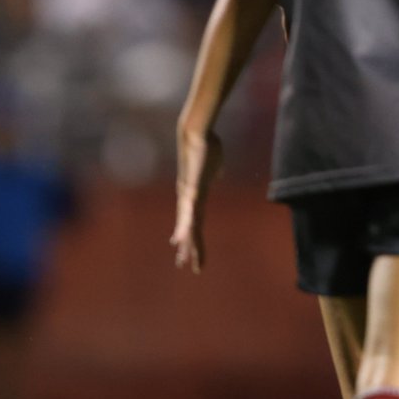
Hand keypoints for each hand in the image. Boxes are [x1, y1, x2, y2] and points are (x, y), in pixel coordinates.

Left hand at [170, 128, 222, 272]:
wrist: (196, 133)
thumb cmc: (207, 145)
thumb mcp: (215, 163)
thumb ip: (215, 171)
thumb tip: (218, 175)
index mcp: (196, 193)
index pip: (194, 218)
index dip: (189, 234)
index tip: (180, 247)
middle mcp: (189, 198)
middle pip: (189, 227)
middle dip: (187, 247)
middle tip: (182, 265)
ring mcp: (189, 195)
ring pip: (188, 225)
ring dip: (187, 243)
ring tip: (182, 260)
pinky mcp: (192, 189)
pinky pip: (190, 212)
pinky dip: (186, 227)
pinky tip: (181, 238)